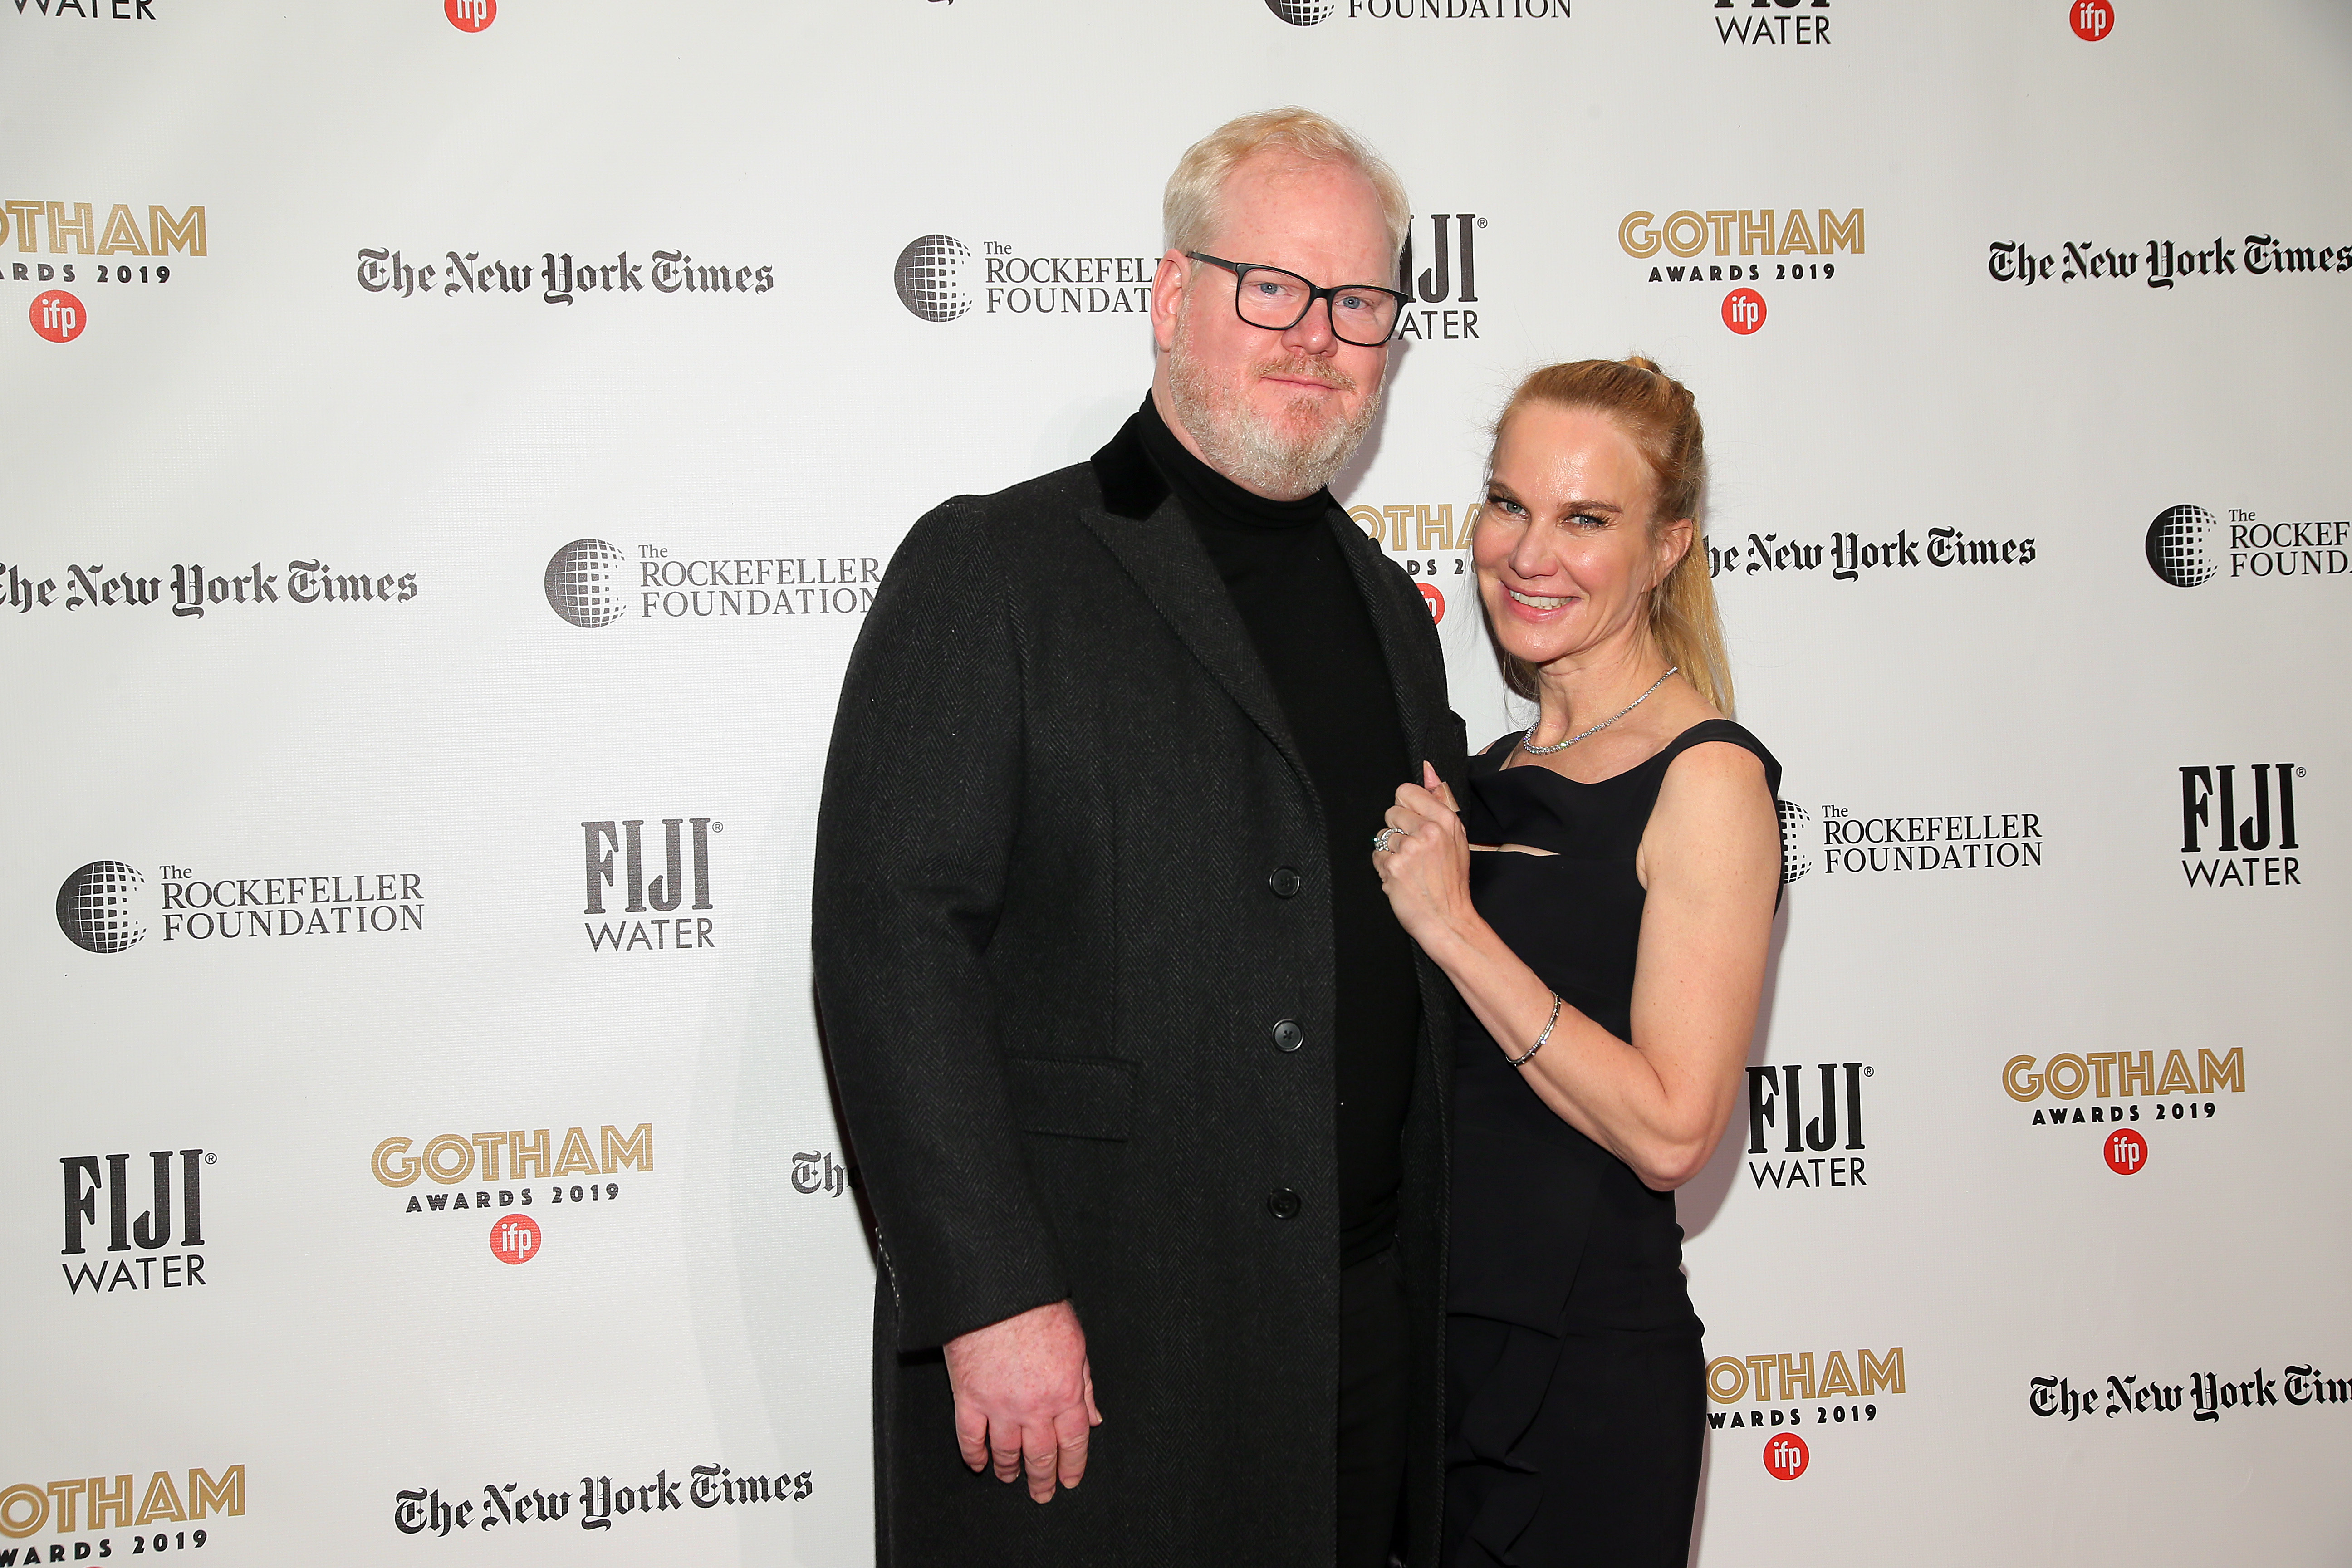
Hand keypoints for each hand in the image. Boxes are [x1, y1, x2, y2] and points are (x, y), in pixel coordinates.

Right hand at [942, 1299, 1102, 1502]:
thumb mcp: (1076, 1345)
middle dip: (1043, 1479)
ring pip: (1006, 1452)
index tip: (1070, 1480)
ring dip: (1009, 1470)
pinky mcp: (969, 1398)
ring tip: (1010, 1478)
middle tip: (1042, 1494)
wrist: (998, 1294)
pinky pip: (970, 1437)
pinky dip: (974, 1454)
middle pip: (1041, 1455)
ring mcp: (1000, 1405)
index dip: (1073, 1465)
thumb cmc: (1038, 1309)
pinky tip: (978, 1463)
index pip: (1074, 1441)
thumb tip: (1093, 1418)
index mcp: (1065, 1392)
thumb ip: (1084, 1385)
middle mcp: (1034, 1407)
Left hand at [1374, 762, 1476, 951]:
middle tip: (1414, 852)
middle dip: (1397, 831)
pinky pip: (1376, 855)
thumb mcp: (1455, 838)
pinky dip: (1384, 868)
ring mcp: (1410, 849)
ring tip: (1409, 868)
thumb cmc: (1451, 882)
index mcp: (1446, 820)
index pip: (1406, 791)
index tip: (1413, 824)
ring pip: (1382, 835)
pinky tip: (1401, 878)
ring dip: (1391, 852)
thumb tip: (1428, 769)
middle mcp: (1429, 831)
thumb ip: (1438, 800)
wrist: (1449, 920)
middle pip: (1391, 812)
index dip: (1405, 808)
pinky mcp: (1393, 866)